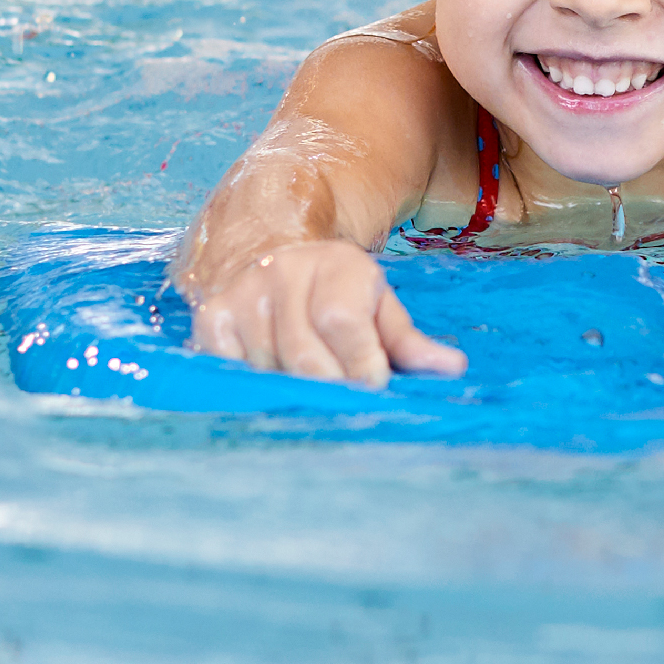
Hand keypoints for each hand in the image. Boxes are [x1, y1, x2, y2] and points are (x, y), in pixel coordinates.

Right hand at [187, 239, 466, 386]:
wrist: (271, 252)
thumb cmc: (337, 292)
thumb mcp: (379, 305)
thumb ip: (410, 342)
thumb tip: (452, 369)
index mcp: (336, 267)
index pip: (342, 323)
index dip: (359, 363)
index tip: (372, 389)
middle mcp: (283, 275)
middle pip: (303, 356)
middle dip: (328, 390)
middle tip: (343, 411)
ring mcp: (242, 298)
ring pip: (267, 372)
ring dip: (289, 395)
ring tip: (307, 397)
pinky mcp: (211, 320)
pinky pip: (230, 372)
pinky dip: (251, 390)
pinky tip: (270, 390)